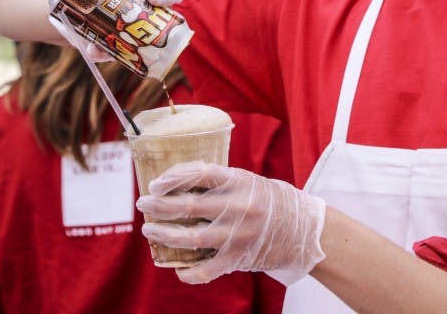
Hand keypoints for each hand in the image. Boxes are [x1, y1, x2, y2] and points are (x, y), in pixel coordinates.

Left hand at [136, 161, 326, 285]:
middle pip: (189, 205)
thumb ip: (219, 182)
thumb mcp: (247, 181)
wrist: (302, 229)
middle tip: (144, 204)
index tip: (155, 183)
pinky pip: (208, 270)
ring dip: (165, 234)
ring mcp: (238, 234)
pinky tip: (176, 268)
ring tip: (150, 229)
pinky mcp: (239, 258)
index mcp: (239, 181)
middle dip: (160, 205)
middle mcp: (238, 206)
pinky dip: (189, 272)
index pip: (198, 174)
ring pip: (191, 237)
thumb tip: (177, 183)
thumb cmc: (268, 201)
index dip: (172, 178)